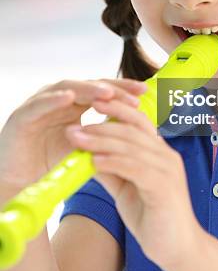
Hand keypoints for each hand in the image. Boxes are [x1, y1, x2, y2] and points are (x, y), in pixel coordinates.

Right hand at [0, 78, 146, 191]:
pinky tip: (69, 98)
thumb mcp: (85, 147)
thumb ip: (104, 135)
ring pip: (67, 89)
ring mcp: (40, 104)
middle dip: (112, 88)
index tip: (143, 93)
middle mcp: (58, 99)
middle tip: (132, 94)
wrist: (20, 184)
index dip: (122, 90)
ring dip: (87, 89)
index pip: (101, 91)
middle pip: (89, 86)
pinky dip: (53, 99)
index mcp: (74, 104)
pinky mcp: (21, 117)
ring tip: (106, 93)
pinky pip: (38, 104)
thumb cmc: (52, 164)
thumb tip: (139, 131)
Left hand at [65, 97, 202, 270]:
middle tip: (75, 126)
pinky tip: (95, 161)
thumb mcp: (126, 189)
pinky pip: (136, 167)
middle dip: (101, 126)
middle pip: (132, 130)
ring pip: (131, 146)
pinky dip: (114, 161)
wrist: (178, 249)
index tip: (92, 103)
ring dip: (101, 141)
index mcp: (159, 152)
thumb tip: (86, 155)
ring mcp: (167, 169)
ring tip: (77, 139)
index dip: (117, 109)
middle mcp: (166, 155)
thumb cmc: (154, 218)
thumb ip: (111, 170)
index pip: (138, 121)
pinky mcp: (164, 186)